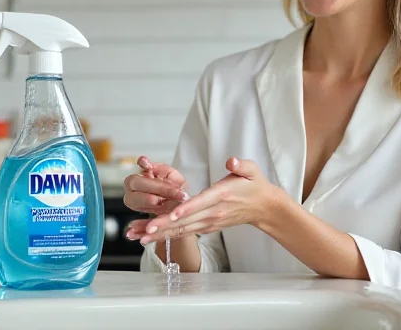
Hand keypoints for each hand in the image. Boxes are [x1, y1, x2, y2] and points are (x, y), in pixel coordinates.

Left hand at [134, 157, 277, 244]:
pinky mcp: (206, 227)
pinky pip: (184, 233)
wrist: (263, 207)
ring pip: (181, 230)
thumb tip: (231, 161)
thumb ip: (241, 165)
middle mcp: (213, 212)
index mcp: (221, 196)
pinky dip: (166, 236)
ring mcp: (209, 222)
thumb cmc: (254, 185)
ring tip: (138, 237)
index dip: (184, 210)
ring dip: (159, 234)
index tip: (169, 215)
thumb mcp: (252, 171)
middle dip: (163, 226)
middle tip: (143, 230)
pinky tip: (150, 239)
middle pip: (185, 221)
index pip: (200, 203)